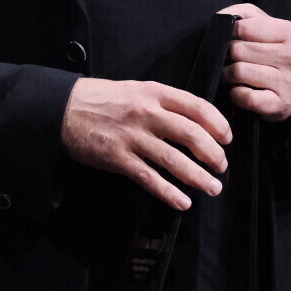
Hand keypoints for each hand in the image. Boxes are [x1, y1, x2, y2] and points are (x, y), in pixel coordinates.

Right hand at [59, 76, 232, 209]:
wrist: (63, 108)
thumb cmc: (101, 99)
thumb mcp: (136, 89)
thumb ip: (163, 103)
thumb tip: (194, 122)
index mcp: (153, 93)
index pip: (196, 106)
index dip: (218, 124)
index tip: (227, 138)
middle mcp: (146, 113)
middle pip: (190, 134)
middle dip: (212, 154)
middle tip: (221, 167)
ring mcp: (131, 137)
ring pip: (173, 159)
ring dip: (197, 177)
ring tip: (212, 188)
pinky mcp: (117, 158)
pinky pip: (148, 178)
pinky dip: (168, 192)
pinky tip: (182, 201)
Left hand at [218, 3, 290, 120]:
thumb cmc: (276, 53)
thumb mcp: (266, 26)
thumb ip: (243, 14)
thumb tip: (221, 17)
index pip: (242, 27)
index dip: (231, 34)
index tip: (235, 40)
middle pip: (237, 50)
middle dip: (228, 55)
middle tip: (233, 60)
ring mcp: (288, 83)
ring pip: (238, 72)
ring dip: (228, 75)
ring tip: (234, 75)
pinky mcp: (279, 105)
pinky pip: (244, 97)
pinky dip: (235, 94)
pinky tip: (242, 90)